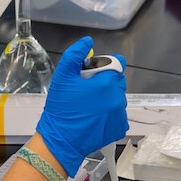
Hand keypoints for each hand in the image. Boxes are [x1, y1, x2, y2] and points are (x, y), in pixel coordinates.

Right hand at [35, 36, 127, 175]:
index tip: (91, 75)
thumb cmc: (61, 109)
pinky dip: (109, 114)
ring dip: (107, 99)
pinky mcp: (119, 128)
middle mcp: (118, 98)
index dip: (104, 66)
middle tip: (85, 92)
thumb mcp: (62, 77)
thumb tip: (87, 41)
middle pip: (117, 81)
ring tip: (88, 107)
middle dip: (104, 83)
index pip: (118, 64)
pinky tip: (94, 117)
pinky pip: (118, 114)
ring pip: (117, 98)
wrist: (61, 139)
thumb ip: (75, 54)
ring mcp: (120, 115)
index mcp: (107, 83)